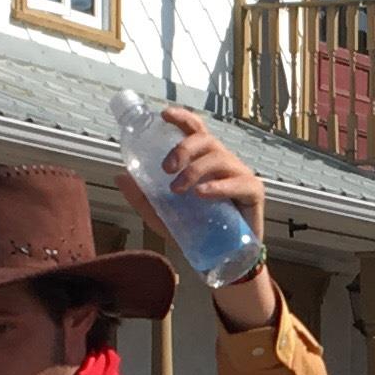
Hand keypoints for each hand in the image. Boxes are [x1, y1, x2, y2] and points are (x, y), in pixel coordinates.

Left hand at [116, 106, 266, 244]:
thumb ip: (142, 196)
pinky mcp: (253, 192)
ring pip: (219, 158)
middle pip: (205, 140)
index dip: (182, 117)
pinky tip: (202, 194)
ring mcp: (240, 175)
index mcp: (202, 159)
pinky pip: (239, 183)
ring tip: (178, 189)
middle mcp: (222, 161)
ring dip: (195, 170)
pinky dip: (218, 187)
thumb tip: (120, 176)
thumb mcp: (162, 213)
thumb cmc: (196, 229)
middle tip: (166, 168)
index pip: (194, 130)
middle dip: (183, 149)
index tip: (164, 115)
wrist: (221, 258)